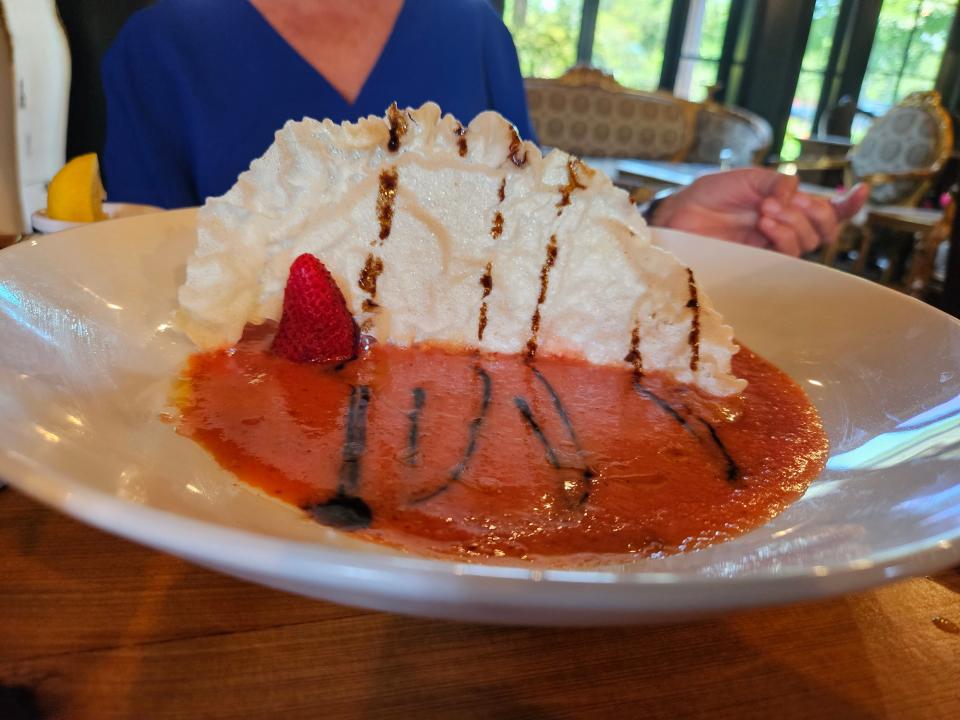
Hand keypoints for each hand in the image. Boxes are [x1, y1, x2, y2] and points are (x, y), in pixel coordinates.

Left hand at [649, 168, 868, 255]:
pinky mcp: (759, 261)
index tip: (862, 190)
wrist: (681, 214)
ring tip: (765, 210)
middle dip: (816, 212)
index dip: (848, 204)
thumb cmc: (711, 195)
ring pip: (809, 242)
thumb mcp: (748, 178)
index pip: (825, 209)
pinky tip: (765, 222)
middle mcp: (784, 228)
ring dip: (794, 223)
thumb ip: (777, 182)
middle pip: (825, 229)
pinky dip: (783, 235)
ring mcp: (772, 246)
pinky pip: (788, 254)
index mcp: (786, 206)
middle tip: (784, 201)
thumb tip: (797, 192)